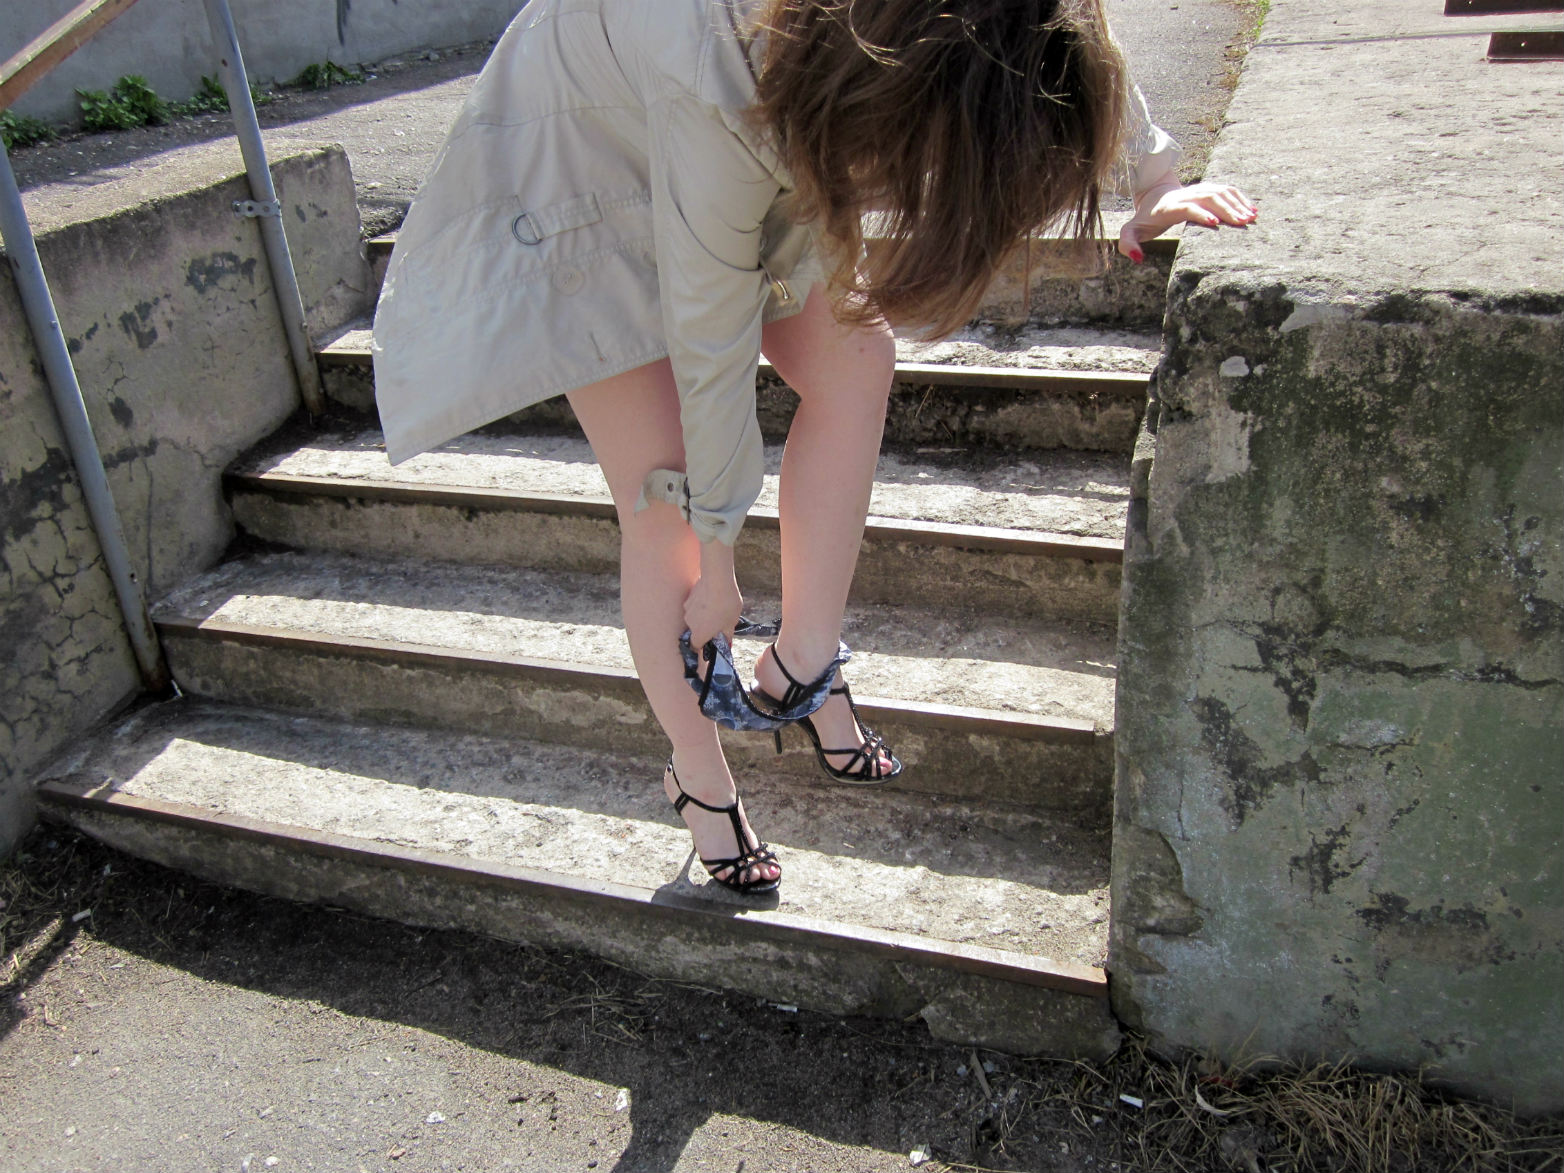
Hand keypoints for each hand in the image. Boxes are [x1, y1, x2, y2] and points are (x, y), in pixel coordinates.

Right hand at [684, 542, 741, 648]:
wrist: (717, 580)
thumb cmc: (726, 605)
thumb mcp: (731, 623)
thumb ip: (726, 636)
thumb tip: (727, 644)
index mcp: (699, 634)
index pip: (696, 646)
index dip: (704, 645)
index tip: (713, 641)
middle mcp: (689, 624)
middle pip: (696, 631)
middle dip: (706, 629)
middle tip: (719, 622)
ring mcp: (687, 610)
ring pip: (695, 618)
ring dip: (704, 616)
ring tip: (717, 608)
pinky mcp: (688, 597)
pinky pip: (695, 606)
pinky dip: (701, 606)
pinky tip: (712, 598)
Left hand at [1118, 181, 1257, 262]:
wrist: (1153, 194)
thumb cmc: (1144, 219)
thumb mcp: (1130, 231)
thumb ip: (1128, 244)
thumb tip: (1137, 258)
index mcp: (1169, 206)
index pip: (1186, 206)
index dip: (1199, 213)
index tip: (1215, 223)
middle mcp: (1185, 194)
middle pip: (1208, 197)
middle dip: (1226, 209)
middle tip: (1243, 224)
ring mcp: (1198, 189)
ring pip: (1220, 191)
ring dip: (1237, 203)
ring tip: (1251, 218)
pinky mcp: (1207, 188)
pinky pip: (1226, 190)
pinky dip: (1240, 198)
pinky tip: (1252, 210)